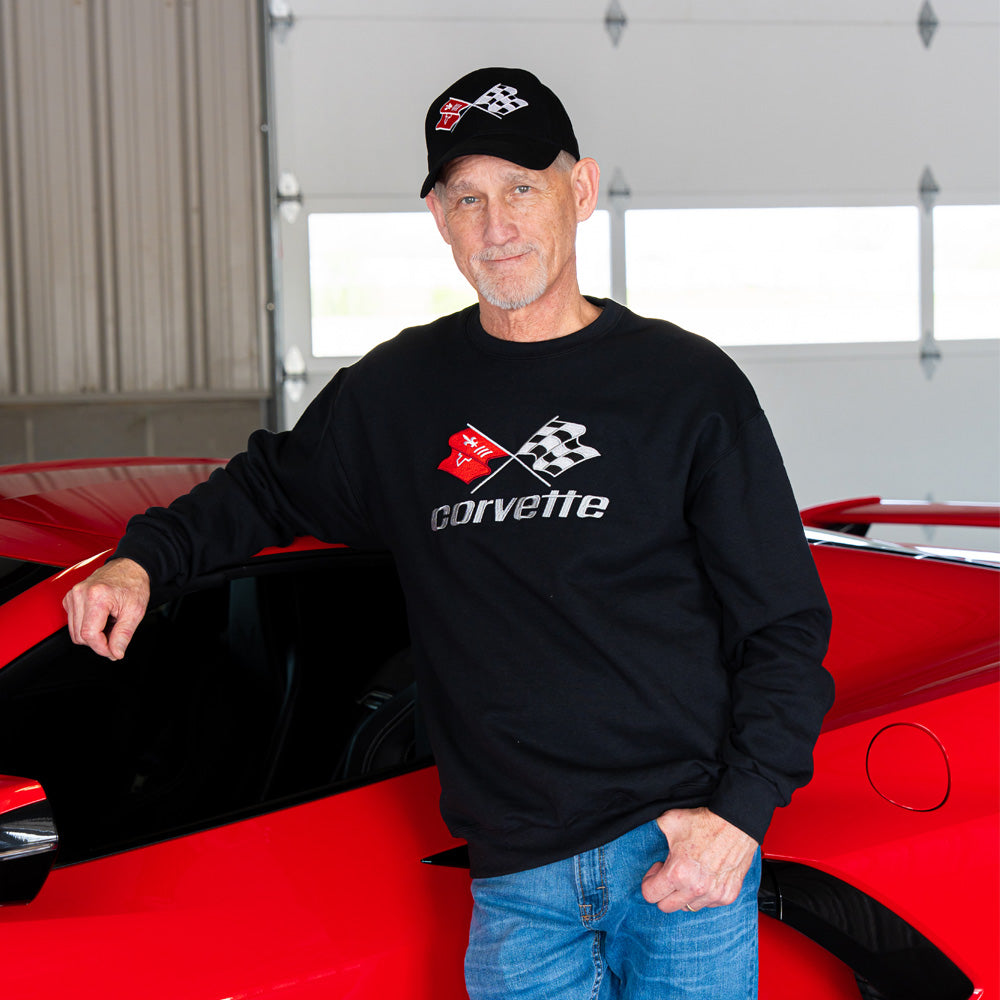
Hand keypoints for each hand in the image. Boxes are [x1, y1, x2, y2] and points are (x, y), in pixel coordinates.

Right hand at [63, 558, 150, 659]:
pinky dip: (87, 626)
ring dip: (93, 634)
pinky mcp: (70, 597)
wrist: (130, 567)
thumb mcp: (135, 611)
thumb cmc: (133, 584)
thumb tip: (115, 653)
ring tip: (110, 623)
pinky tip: (101, 618)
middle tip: (116, 634)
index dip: (102, 648)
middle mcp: (80, 594)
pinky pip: (73, 623)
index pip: (89, 635)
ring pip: (74, 632)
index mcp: (96, 596)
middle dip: (99, 642)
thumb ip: (123, 635)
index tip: (114, 650)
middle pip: (80, 636)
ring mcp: (73, 594)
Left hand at [640, 806, 757, 912]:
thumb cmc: (706, 822)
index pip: (650, 895)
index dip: (649, 881)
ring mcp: (712, 895)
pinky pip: (708, 905)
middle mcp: (695, 888)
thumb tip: (646, 834)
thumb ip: (654, 831)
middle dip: (664, 891)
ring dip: (684, 894)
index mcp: (677, 873)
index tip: (657, 870)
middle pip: (666, 907)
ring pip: (688, 907)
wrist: (736, 824)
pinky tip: (704, 877)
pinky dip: (703, 895)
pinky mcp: (727, 896)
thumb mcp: (670, 821)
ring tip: (689, 874)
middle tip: (671, 873)